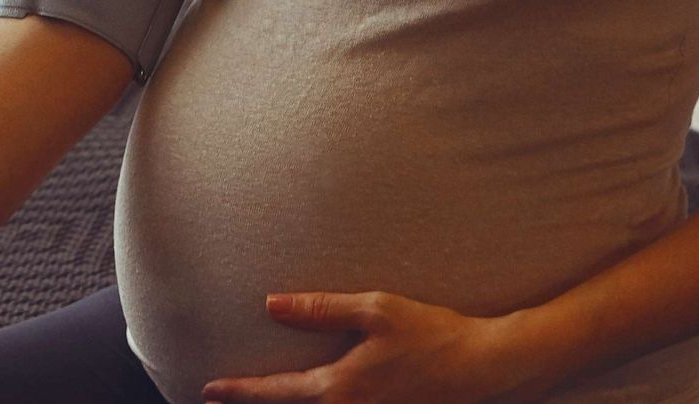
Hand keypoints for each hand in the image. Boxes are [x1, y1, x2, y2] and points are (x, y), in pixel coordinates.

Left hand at [202, 292, 545, 403]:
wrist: (491, 368)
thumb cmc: (434, 334)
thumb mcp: (375, 310)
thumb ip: (320, 309)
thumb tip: (271, 304)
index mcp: (341, 389)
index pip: (276, 392)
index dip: (239, 391)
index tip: (207, 390)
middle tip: (221, 399)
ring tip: (263, 397)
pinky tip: (318, 397)